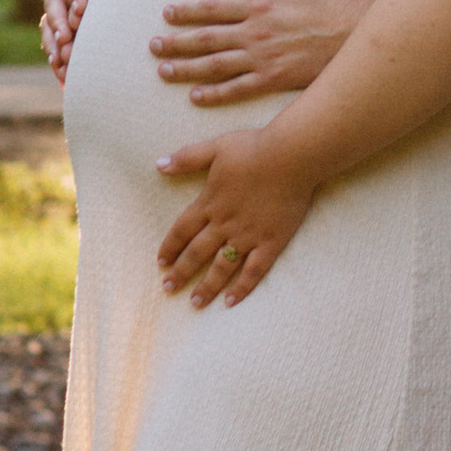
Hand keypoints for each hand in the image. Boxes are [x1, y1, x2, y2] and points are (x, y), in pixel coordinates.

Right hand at [41, 0, 122, 81]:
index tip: (81, 11)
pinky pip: (53, 42)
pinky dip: (57, 59)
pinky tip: (64, 79)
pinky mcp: (61, 24)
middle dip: (59, 21)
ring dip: (53, 43)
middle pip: (54, 1)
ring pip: (48, 24)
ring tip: (60, 61)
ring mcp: (59, 5)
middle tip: (67, 39)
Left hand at [149, 0, 365, 105]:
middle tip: (153, 46)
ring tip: (164, 70)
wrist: (357, 34)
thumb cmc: (330, 1)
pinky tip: (196, 96)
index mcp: (259, 4)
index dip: (187, 11)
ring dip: (186, 68)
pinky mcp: (273, 79)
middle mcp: (255, 32)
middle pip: (206, 38)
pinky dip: (215, 93)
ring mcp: (262, 58)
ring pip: (215, 65)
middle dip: (176, 42)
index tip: (167, 14)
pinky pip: (237, 88)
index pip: (213, 8)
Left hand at [153, 129, 320, 307]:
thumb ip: (187, 158)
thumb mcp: (215, 147)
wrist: (292, 156)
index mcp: (210, 202)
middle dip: (180, 272)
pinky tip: (231, 301)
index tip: (160, 262)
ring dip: (206, 286)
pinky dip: (242, 288)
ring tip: (195, 303)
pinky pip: (254, 271)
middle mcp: (225, 223)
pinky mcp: (271, 242)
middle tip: (168, 288)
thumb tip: (158, 165)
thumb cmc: (254, 148)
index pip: (182, 230)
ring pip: (222, 267)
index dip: (170, 247)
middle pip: (197, 253)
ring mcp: (248, 235)